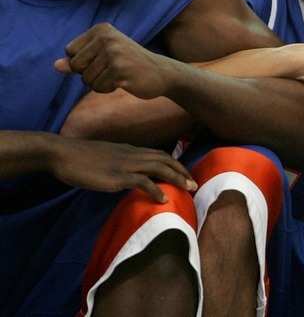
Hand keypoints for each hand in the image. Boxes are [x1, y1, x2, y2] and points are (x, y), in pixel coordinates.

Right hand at [50, 136, 196, 202]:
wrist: (62, 153)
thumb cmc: (80, 158)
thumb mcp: (107, 158)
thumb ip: (120, 163)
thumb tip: (129, 175)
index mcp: (130, 150)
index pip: (159, 154)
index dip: (175, 164)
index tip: (185, 174)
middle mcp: (132, 155)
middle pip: (165, 160)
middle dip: (182, 171)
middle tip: (194, 184)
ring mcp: (126, 164)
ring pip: (159, 167)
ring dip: (177, 178)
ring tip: (189, 189)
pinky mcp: (117, 176)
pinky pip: (142, 181)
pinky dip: (155, 189)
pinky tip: (164, 199)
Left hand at [54, 23, 177, 98]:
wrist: (161, 72)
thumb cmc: (129, 64)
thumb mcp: (102, 57)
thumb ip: (78, 60)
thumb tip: (56, 66)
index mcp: (101, 30)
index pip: (70, 52)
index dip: (83, 62)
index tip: (104, 59)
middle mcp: (107, 38)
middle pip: (76, 66)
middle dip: (90, 74)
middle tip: (113, 69)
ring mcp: (114, 54)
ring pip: (86, 79)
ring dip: (100, 83)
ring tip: (119, 75)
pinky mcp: (120, 70)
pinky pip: (99, 87)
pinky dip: (108, 89)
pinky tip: (124, 82)